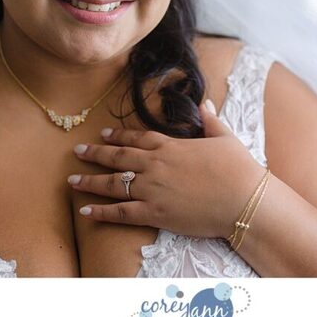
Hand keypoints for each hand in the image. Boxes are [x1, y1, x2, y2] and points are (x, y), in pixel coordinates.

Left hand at [67, 100, 266, 238]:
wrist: (244, 200)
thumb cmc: (238, 169)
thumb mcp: (224, 137)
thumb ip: (210, 120)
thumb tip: (204, 102)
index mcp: (171, 146)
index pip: (138, 138)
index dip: (118, 136)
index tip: (104, 134)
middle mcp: (156, 165)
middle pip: (119, 157)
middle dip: (96, 154)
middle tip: (78, 152)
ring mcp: (153, 189)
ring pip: (114, 183)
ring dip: (91, 181)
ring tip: (72, 181)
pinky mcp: (155, 213)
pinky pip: (122, 213)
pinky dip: (102, 212)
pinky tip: (86, 212)